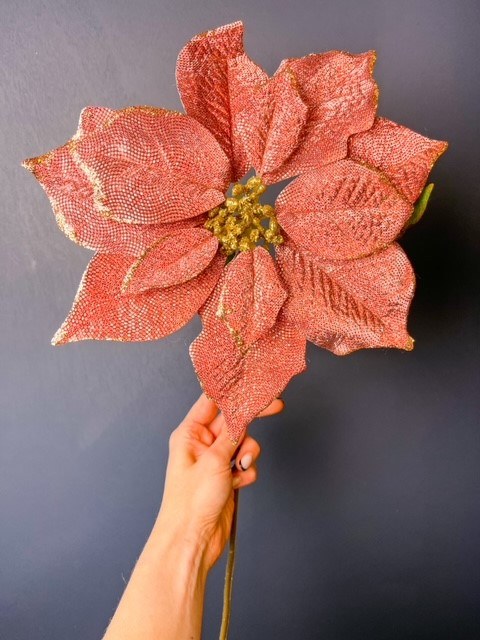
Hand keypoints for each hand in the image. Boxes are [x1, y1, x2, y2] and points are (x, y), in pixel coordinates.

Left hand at [153, 393, 283, 570]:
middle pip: (232, 421)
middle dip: (251, 419)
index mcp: (190, 434)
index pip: (213, 402)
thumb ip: (232, 435)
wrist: (192, 540)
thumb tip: (243, 411)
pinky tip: (239, 484)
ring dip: (248, 453)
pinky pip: (244, 464)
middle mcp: (201, 444)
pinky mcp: (225, 478)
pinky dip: (247, 471)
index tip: (254, 382)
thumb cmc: (190, 502)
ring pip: (242, 443)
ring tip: (241, 467)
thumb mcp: (214, 461)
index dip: (234, 391)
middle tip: (276, 406)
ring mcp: (214, 461)